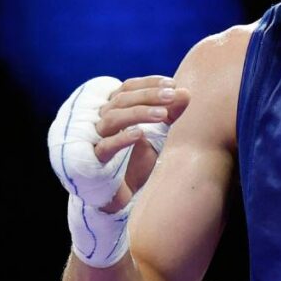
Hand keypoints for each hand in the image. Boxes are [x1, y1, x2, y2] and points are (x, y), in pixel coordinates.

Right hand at [47, 75, 189, 211]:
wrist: (122, 196)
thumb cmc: (137, 161)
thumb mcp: (159, 135)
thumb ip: (170, 114)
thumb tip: (186, 93)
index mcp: (115, 110)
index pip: (128, 88)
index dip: (149, 83)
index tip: (173, 84)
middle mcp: (102, 120)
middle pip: (121, 99)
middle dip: (148, 95)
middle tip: (172, 95)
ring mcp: (95, 139)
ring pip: (112, 118)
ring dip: (139, 113)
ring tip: (163, 114)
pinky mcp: (93, 161)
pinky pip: (104, 147)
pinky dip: (121, 139)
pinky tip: (140, 134)